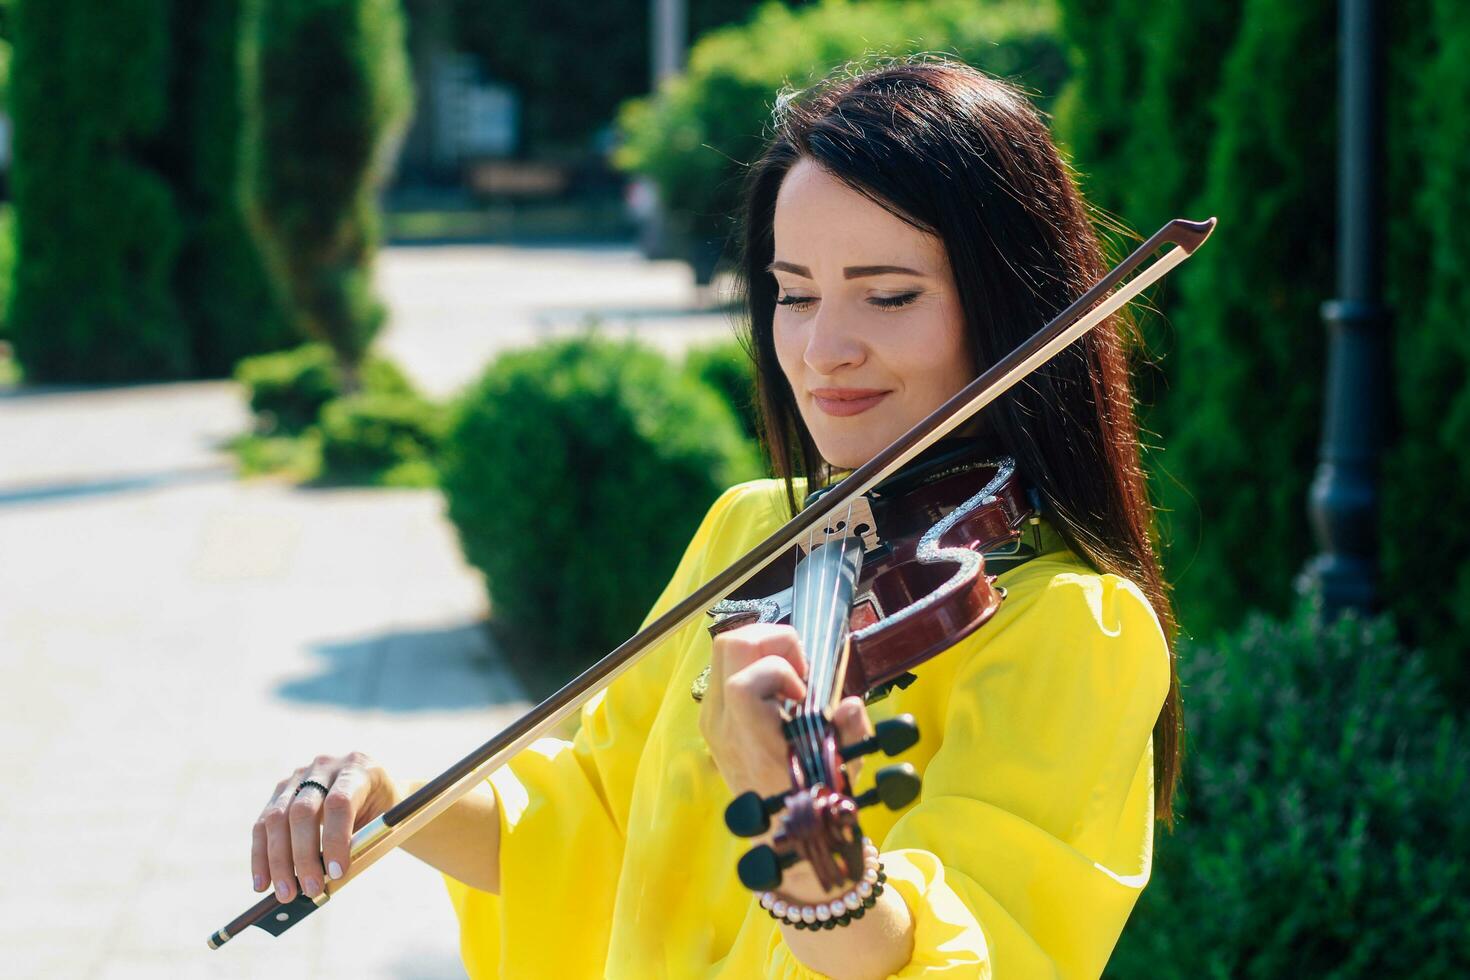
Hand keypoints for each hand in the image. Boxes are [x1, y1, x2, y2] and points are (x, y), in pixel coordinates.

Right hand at [250, 752, 400, 902]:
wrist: (375, 788)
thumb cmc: (382, 810)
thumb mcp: (386, 820)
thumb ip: (364, 843)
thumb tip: (332, 881)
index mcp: (358, 768)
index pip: (339, 802)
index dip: (335, 839)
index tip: (337, 874)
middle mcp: (324, 766)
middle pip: (303, 811)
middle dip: (304, 856)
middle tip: (310, 890)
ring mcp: (299, 776)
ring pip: (277, 819)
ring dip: (278, 862)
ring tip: (286, 894)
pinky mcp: (280, 791)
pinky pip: (263, 824)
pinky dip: (261, 857)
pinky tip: (262, 883)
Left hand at [698, 623, 874, 801]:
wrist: (779, 828)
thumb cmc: (810, 795)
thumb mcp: (842, 766)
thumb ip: (851, 733)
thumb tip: (850, 705)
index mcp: (749, 736)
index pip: (745, 681)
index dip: (779, 672)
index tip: (803, 691)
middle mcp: (722, 721)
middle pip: (730, 646)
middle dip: (773, 641)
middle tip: (800, 668)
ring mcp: (711, 715)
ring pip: (723, 648)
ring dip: (763, 646)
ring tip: (790, 672)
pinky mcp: (711, 714)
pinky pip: (724, 666)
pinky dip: (753, 661)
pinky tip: (776, 686)